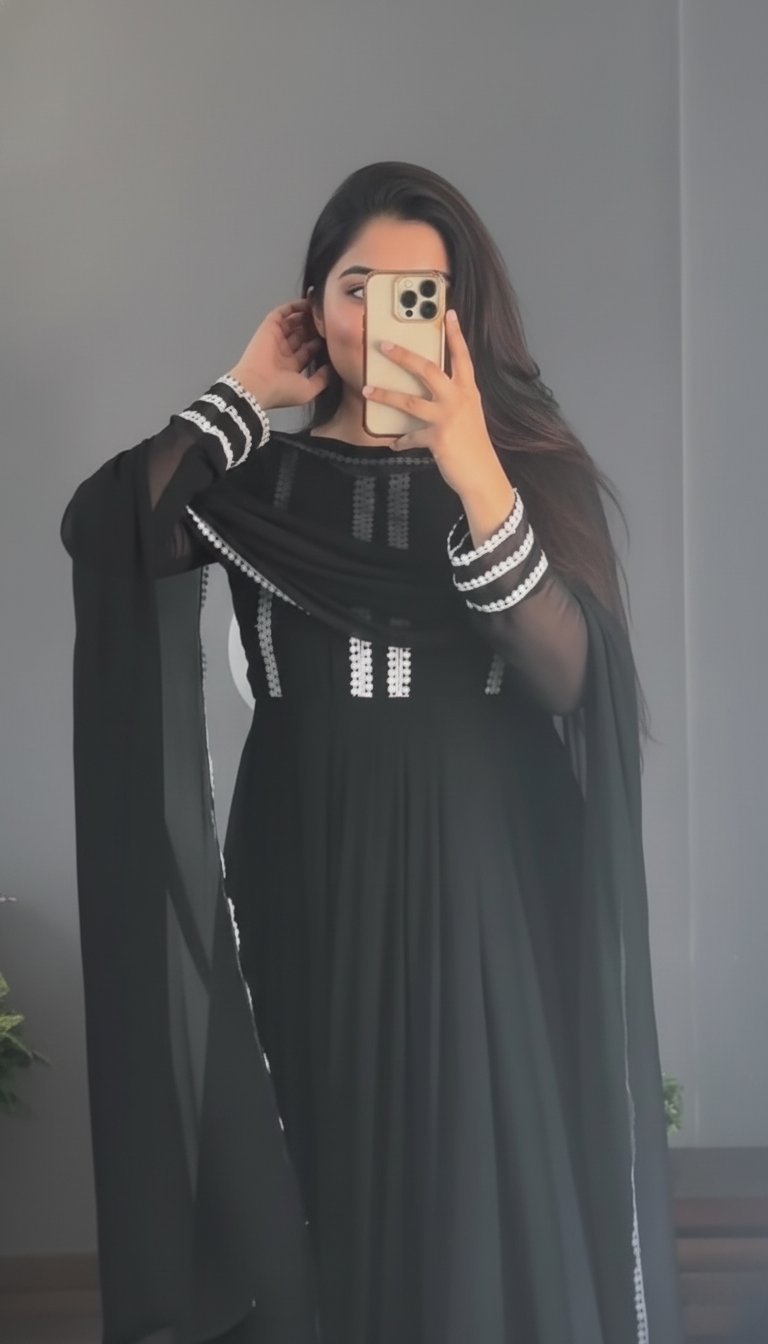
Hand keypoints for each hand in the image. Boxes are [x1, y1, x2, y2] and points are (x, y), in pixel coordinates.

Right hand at [228, 299, 331, 411]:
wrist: (258, 384)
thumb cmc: (282, 390)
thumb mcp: (308, 390)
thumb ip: (322, 379)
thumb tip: (332, 366)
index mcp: (292, 367)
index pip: (309, 350)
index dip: (321, 342)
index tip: (334, 336)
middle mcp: (284, 351)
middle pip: (302, 335)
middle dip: (315, 328)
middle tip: (329, 320)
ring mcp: (276, 338)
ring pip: (293, 323)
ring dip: (306, 316)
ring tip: (320, 309)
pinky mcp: (269, 327)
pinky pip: (281, 313)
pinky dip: (293, 307)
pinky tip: (308, 303)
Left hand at [361, 309, 502, 500]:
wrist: (483, 474)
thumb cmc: (474, 445)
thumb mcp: (470, 414)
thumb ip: (455, 399)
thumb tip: (434, 390)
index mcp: (468, 391)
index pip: (463, 357)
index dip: (456, 334)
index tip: (448, 313)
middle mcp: (459, 400)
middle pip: (428, 370)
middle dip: (404, 356)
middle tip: (385, 345)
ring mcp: (447, 418)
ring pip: (409, 401)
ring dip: (385, 395)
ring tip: (366, 389)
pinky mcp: (437, 438)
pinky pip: (410, 437)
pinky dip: (400, 440)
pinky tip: (393, 442)